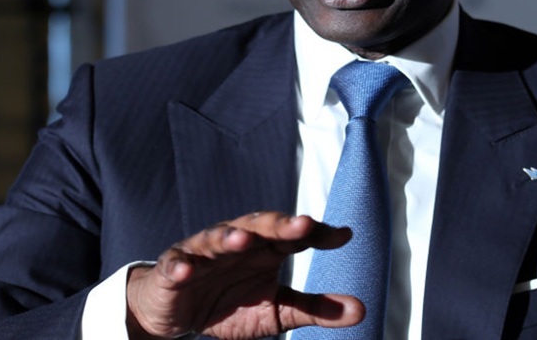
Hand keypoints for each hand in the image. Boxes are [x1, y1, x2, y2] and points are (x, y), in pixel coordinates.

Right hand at [126, 211, 363, 338]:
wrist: (178, 313)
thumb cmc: (231, 305)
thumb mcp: (277, 311)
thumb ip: (315, 308)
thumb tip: (361, 310)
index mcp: (266, 248)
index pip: (296, 235)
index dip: (318, 233)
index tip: (344, 236)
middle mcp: (238, 241)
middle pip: (260, 226)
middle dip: (280, 224)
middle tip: (302, 224)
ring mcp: (204, 252)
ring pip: (218, 238)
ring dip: (229, 237)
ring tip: (242, 241)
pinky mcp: (175, 268)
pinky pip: (177, 265)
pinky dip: (181, 266)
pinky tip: (187, 271)